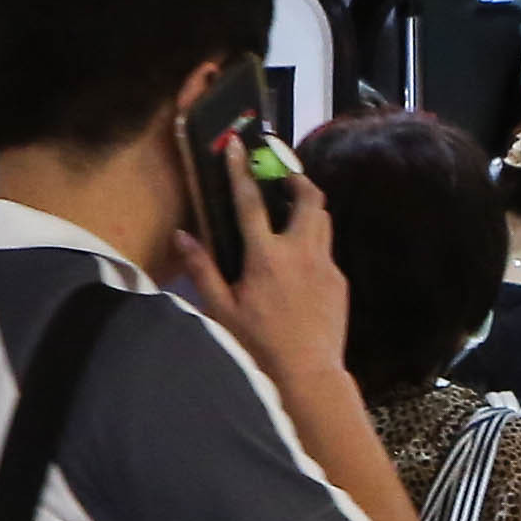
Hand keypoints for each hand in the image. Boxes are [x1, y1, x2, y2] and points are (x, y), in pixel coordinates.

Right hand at [170, 148, 352, 395]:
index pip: (250, 202)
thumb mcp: (220, 310)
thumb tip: (181, 236)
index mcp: (265, 257)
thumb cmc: (258, 345)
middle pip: (309, 198)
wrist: (307, 375)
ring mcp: (325, 266)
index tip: (236, 145)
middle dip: (297, 180)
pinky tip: (299, 266)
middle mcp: (300, 253)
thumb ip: (202, 269)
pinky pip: (327, 251)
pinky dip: (313, 245)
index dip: (240, 170)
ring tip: (293, 211)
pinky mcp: (339, 281)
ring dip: (309, 208)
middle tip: (284, 177)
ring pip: (324, 220)